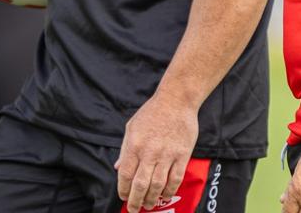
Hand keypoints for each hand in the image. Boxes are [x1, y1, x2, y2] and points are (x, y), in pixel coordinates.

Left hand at [116, 91, 198, 210]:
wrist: (177, 99)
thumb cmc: (153, 111)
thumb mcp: (132, 126)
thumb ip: (125, 148)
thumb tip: (118, 168)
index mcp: (135, 145)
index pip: (125, 175)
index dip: (123, 190)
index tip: (124, 197)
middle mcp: (150, 151)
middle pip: (140, 185)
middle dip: (135, 202)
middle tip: (134, 209)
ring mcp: (167, 153)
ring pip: (157, 185)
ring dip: (152, 199)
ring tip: (149, 204)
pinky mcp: (182, 154)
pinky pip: (175, 178)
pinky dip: (169, 190)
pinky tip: (165, 194)